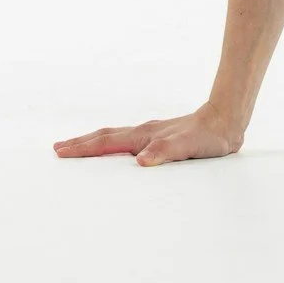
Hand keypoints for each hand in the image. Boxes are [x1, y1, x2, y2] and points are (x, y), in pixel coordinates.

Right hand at [53, 106, 245, 166]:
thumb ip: (165, 153)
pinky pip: (126, 141)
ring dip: (93, 143)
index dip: (83, 148)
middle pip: (105, 137)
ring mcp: (150, 133)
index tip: (61, 152)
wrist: (226, 120)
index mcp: (145, 136)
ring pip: (114, 138)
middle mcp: (144, 133)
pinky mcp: (159, 138)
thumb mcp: (188, 147)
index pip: (107, 143)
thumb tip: (140, 161)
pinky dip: (111, 145)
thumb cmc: (208, 137)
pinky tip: (114, 151)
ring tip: (76, 147)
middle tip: (57, 149)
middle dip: (80, 143)